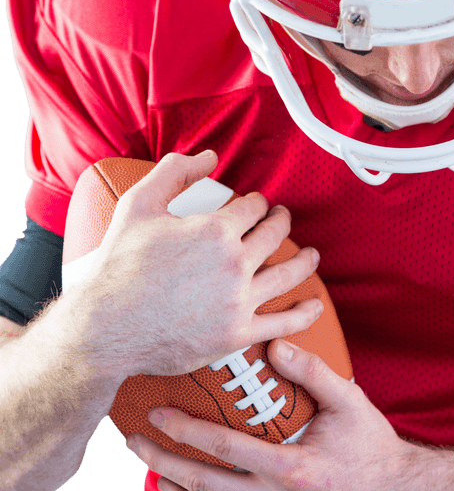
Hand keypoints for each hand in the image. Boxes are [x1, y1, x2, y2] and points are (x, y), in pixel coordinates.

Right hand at [74, 151, 321, 379]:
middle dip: (281, 223)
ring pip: (288, 275)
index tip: (257, 204)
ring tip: (311, 257)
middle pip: (274, 236)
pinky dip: (302, 314)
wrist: (103, 326)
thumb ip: (175, 172)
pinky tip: (313, 306)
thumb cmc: (117, 266)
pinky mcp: (237, 334)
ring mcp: (238, 301)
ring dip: (304, 262)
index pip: (253, 208)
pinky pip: (282, 323)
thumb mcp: (139, 205)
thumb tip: (209, 157)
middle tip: (282, 221)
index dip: (258, 203)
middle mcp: (234, 264)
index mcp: (215, 230)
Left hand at [124, 337, 418, 490]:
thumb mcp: (349, 401)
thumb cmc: (372, 446)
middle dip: (162, 461)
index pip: (222, 448)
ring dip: (177, 490)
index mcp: (292, 469)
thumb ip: (312, 372)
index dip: (184, 430)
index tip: (156, 414)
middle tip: (134, 442)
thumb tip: (274, 346)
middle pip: (203, 485)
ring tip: (152, 469)